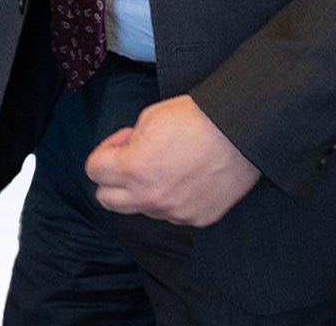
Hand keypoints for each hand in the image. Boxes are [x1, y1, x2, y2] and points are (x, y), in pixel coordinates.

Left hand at [85, 95, 259, 227]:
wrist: (241, 131)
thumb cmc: (198, 118)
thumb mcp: (150, 116)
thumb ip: (129, 140)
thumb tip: (126, 152)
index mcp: (134, 168)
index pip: (94, 170)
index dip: (105, 150)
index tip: (122, 143)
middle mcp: (151, 197)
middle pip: (107, 199)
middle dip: (112, 179)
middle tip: (129, 161)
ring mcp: (174, 212)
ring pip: (141, 209)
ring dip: (144, 190)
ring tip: (167, 166)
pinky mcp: (197, 219)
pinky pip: (172, 214)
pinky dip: (173, 199)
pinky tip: (188, 177)